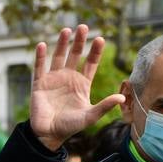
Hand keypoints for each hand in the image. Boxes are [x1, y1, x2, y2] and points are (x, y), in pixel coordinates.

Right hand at [30, 24, 125, 150]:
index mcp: (82, 84)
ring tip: (66, 30)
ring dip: (62, 43)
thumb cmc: (70, 126)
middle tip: (83, 27)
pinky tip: (43, 45)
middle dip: (79, 41)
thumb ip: (105, 106)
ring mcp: (53, 79)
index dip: (95, 51)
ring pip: (58, 57)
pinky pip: (39, 67)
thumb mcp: (90, 116)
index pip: (91, 63)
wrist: (48, 134)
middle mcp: (68, 78)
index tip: (100, 39)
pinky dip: (40, 56)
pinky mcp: (39, 84)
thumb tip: (122, 97)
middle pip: (75, 55)